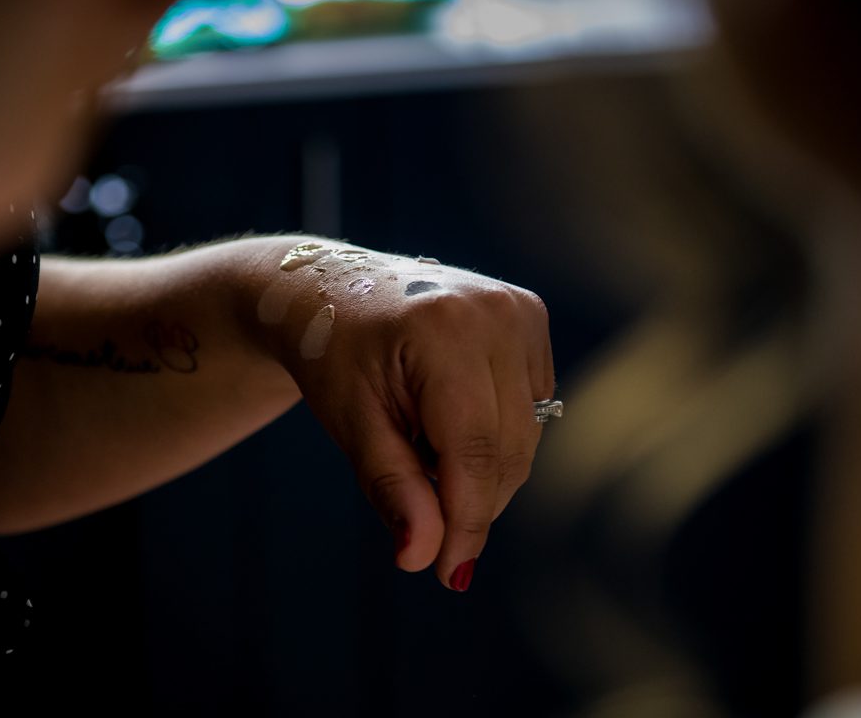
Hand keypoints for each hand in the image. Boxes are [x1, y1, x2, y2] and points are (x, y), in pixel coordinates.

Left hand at [263, 241, 554, 590]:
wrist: (329, 288)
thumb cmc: (333, 355)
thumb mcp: (351, 424)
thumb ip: (392, 487)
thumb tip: (423, 557)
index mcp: (443, 330)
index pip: (474, 450)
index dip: (467, 520)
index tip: (447, 572)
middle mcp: (495, 313)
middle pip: (508, 449)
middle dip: (471, 500)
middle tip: (424, 522)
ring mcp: (519, 309)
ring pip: (526, 435)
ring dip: (481, 467)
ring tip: (422, 448)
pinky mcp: (530, 315)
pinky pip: (530, 406)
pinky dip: (494, 433)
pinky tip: (447, 419)